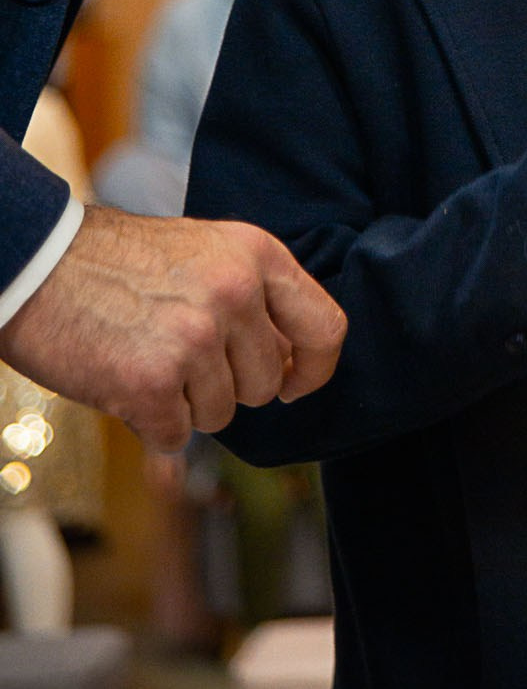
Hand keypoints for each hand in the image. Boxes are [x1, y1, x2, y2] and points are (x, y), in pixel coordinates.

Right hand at [0, 206, 346, 452]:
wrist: (38, 261)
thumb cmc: (120, 263)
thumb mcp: (206, 252)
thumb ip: (254, 297)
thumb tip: (293, 366)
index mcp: (257, 253)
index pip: (326, 328)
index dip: (314, 368)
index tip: (294, 385)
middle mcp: (236, 292)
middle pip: (266, 384)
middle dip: (227, 385)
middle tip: (178, 354)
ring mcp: (196, 337)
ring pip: (221, 415)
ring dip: (184, 403)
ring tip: (145, 356)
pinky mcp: (152, 382)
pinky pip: (175, 436)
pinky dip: (148, 423)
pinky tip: (121, 380)